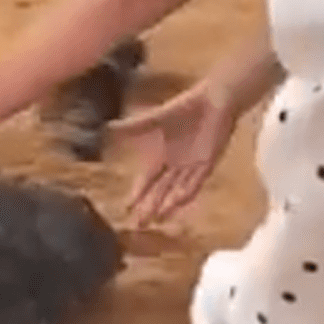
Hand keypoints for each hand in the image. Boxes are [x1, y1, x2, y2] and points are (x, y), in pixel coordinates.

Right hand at [110, 79, 239, 227]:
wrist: (215, 100)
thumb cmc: (186, 106)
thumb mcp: (156, 118)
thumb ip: (134, 126)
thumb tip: (108, 127)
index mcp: (161, 156)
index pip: (147, 180)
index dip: (137, 194)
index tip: (126, 208)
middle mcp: (175, 165)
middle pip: (160, 190)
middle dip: (149, 207)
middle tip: (139, 224)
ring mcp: (192, 165)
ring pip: (177, 190)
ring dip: (168, 204)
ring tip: (157, 218)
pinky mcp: (208, 162)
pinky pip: (196, 180)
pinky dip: (187, 191)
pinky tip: (178, 202)